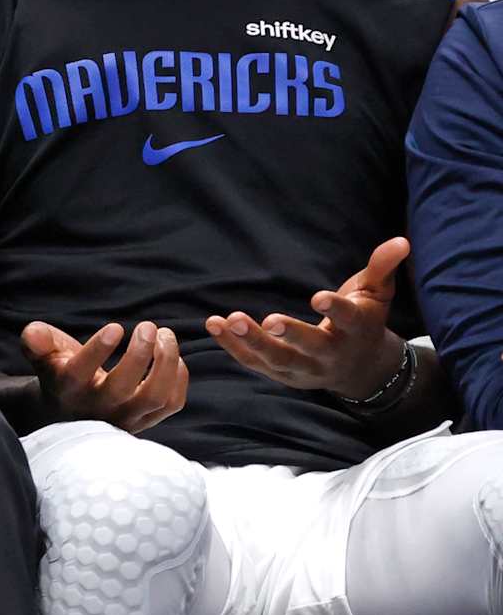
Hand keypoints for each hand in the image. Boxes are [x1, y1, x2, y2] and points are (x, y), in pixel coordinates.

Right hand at [21, 319, 187, 431]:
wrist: (70, 409)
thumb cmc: (58, 370)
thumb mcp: (41, 353)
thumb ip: (35, 341)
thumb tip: (35, 333)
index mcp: (67, 387)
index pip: (80, 372)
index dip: (98, 349)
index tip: (116, 326)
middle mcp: (96, 408)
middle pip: (122, 388)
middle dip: (139, 354)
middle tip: (148, 326)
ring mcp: (124, 418)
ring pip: (153, 397)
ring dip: (166, 364)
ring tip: (165, 335)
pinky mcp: (146, 420)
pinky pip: (171, 404)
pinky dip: (179, 378)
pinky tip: (171, 356)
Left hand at [204, 237, 408, 397]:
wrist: (361, 369)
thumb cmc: (363, 322)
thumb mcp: (376, 294)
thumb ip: (382, 267)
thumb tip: (400, 240)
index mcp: (355, 330)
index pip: (346, 319)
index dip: (334, 309)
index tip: (317, 297)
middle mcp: (330, 354)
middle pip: (309, 348)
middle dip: (290, 335)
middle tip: (269, 319)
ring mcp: (303, 369)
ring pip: (277, 360)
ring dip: (252, 342)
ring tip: (229, 320)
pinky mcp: (280, 374)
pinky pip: (253, 363)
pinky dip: (232, 346)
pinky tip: (214, 324)